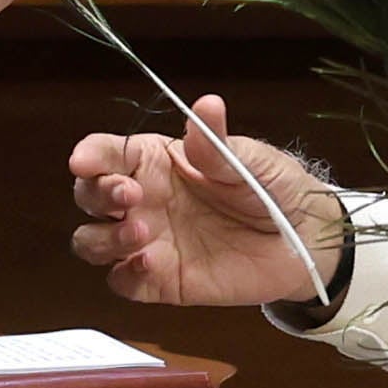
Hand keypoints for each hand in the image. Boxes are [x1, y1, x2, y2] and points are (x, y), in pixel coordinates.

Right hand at [66, 90, 337, 308]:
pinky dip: (125, 275)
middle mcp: (143, 200)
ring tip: (142, 233)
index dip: (89, 156)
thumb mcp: (251, 161)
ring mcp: (148, 242)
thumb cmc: (274, 190)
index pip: (107, 153)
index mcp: (156, 162)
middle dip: (97, 195)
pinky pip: (122, 282)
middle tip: (129, 196)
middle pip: (89, 197)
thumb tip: (207, 105)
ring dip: (104, 239)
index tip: (84, 161)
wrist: (303, 243)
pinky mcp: (160, 280)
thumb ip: (218, 144)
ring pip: (92, 242)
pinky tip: (150, 265)